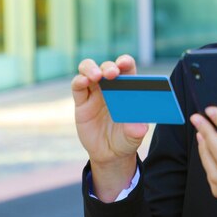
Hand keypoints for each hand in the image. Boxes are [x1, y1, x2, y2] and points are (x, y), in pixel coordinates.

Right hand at [71, 55, 148, 201]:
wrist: (109, 154)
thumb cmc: (126, 139)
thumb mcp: (134, 137)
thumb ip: (136, 130)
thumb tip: (139, 128)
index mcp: (127, 88)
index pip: (127, 69)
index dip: (125, 62)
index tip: (124, 63)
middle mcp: (110, 86)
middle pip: (107, 67)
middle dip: (109, 66)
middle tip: (112, 73)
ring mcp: (94, 92)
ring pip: (88, 70)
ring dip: (91, 68)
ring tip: (96, 76)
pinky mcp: (81, 102)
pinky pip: (77, 86)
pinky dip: (79, 80)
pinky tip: (82, 81)